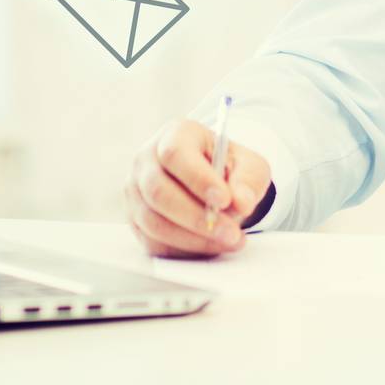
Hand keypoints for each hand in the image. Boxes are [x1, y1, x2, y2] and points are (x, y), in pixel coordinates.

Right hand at [125, 118, 272, 258]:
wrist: (213, 183)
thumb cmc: (229, 169)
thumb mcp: (248, 166)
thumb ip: (248, 180)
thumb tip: (241, 202)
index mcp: (174, 134)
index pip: (175, 153)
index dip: (197, 179)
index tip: (225, 199)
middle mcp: (146, 159)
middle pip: (158, 191)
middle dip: (196, 217)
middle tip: (231, 232)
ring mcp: (136, 191)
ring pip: (153, 221)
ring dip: (193, 238)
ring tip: (228, 241)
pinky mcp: (135, 220)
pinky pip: (153, 242)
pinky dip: (183, 250)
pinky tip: (210, 247)